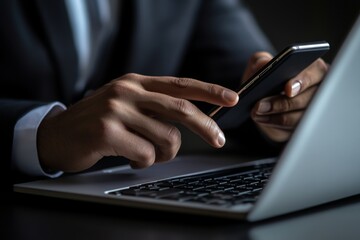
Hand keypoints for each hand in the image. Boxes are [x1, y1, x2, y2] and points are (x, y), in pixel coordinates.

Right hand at [37, 73, 238, 171]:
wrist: (56, 134)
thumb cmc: (97, 121)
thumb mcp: (126, 103)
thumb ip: (154, 105)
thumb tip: (193, 118)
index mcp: (136, 82)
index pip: (180, 84)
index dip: (209, 91)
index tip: (231, 98)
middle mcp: (127, 91)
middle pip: (181, 109)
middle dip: (206, 127)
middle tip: (218, 140)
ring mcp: (116, 109)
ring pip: (166, 137)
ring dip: (162, 152)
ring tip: (144, 152)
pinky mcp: (107, 131)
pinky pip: (145, 154)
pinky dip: (142, 161)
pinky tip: (128, 157)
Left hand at [244, 52, 328, 141]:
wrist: (261, 99)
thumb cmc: (266, 77)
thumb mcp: (259, 65)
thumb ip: (260, 60)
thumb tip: (264, 64)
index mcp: (313, 68)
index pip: (316, 72)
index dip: (303, 81)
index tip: (288, 89)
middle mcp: (319, 88)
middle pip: (308, 98)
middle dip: (282, 103)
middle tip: (260, 105)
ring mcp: (313, 109)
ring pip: (300, 116)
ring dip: (275, 116)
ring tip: (256, 112)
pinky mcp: (304, 125)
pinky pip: (292, 128)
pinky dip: (274, 124)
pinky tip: (261, 119)